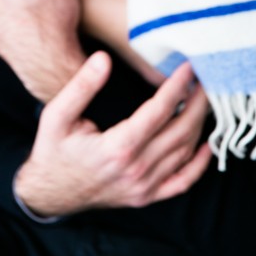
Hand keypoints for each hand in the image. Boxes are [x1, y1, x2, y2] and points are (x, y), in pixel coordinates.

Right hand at [14, 54, 211, 216]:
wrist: (48, 193)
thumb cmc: (53, 150)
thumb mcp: (56, 115)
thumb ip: (81, 86)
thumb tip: (102, 59)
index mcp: (117, 148)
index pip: (159, 112)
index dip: (177, 87)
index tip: (189, 68)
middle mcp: (135, 170)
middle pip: (180, 131)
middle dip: (198, 103)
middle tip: (207, 79)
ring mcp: (143, 187)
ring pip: (184, 152)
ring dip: (200, 125)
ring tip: (205, 100)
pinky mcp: (145, 197)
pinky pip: (182, 182)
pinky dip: (199, 164)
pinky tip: (207, 144)